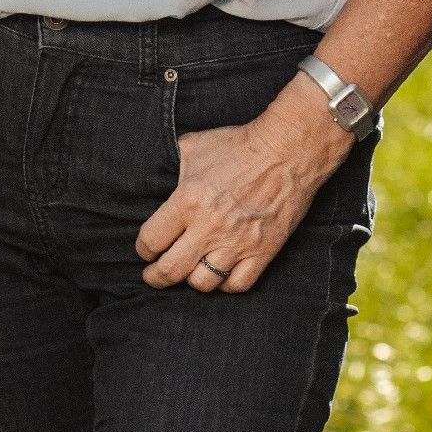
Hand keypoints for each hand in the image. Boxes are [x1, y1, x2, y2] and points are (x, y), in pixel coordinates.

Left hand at [137, 83, 350, 293]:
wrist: (288, 150)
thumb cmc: (240, 145)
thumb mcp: (195, 146)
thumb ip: (171, 167)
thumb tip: (154, 177)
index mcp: (188, 200)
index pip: (151, 241)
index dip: (143, 249)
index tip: (146, 249)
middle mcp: (209, 227)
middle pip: (170, 271)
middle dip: (156, 277)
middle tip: (153, 275)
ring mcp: (237, 243)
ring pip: (203, 283)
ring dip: (191, 279)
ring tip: (189, 271)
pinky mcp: (263, 252)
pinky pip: (237, 285)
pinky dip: (225, 284)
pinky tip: (221, 272)